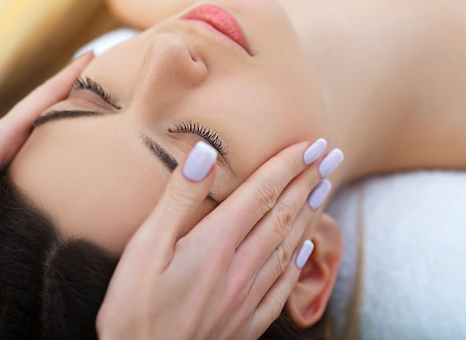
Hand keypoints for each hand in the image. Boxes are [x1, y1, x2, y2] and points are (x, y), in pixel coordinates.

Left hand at [0, 51, 92, 312]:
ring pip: (49, 146)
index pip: (42, 100)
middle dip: (78, 98)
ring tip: (101, 122)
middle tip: (110, 87)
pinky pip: (45, 174)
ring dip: (73, 131)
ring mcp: (7, 177)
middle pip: (49, 118)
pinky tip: (73, 169)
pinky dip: (63, 164)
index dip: (69, 77)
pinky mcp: (8, 200)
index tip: (95, 55)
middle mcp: (6, 153)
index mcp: (0, 140)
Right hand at [97, 139, 328, 339]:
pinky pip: (282, 286)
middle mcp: (239, 268)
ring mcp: (246, 298)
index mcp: (215, 244)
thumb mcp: (144, 247)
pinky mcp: (245, 323)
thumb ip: (178, 199)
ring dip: (310, 214)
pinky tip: (307, 248)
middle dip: (308, 182)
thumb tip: (206, 153)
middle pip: (283, 216)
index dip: (288, 166)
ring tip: (325, 189)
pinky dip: (298, 261)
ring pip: (289, 246)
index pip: (261, 194)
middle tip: (332, 156)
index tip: (311, 143)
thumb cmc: (133, 309)